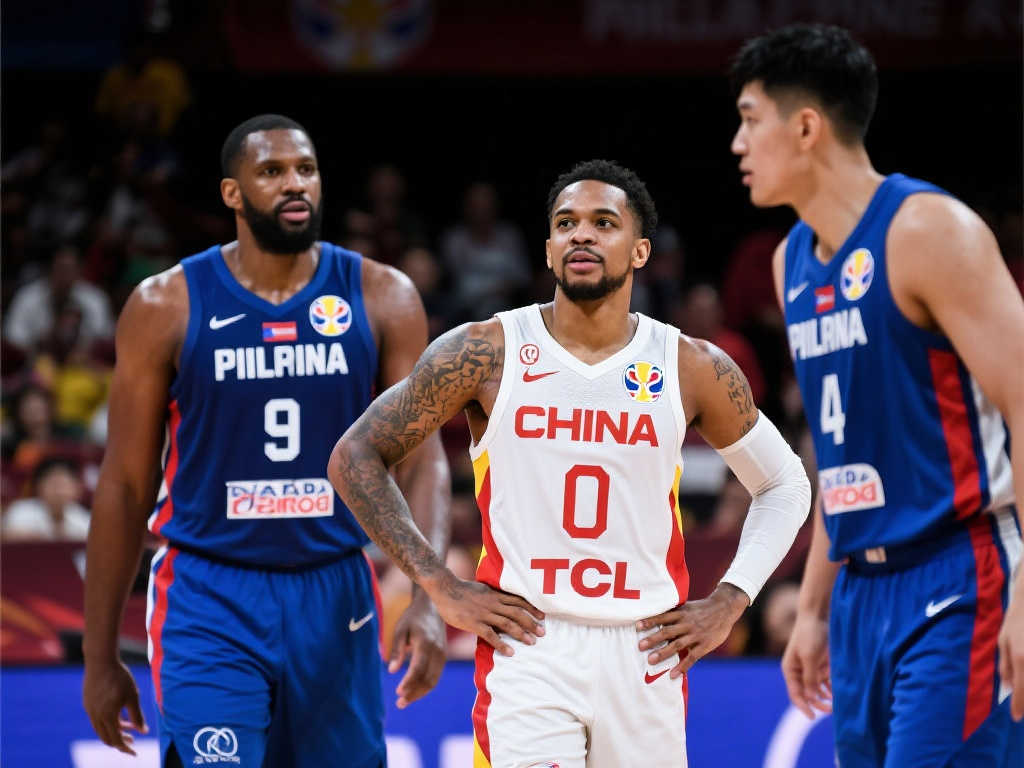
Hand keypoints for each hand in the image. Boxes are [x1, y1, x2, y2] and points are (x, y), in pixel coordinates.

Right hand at [82, 658, 147, 754]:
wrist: (101, 661)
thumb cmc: (120, 677)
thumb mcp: (133, 696)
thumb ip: (137, 716)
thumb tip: (144, 731)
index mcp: (107, 717)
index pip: (116, 740)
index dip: (126, 748)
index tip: (135, 752)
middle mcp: (96, 716)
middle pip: (107, 738)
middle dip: (120, 742)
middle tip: (133, 742)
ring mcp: (90, 710)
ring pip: (102, 729)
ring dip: (115, 731)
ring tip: (130, 728)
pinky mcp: (88, 703)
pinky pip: (98, 719)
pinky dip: (109, 722)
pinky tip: (120, 715)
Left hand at [388, 588, 446, 708]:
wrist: (432, 607)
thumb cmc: (412, 618)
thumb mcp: (400, 630)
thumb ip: (397, 650)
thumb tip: (392, 671)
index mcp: (426, 643)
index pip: (418, 668)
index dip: (409, 682)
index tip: (398, 693)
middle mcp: (437, 651)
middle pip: (428, 679)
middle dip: (414, 693)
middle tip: (399, 703)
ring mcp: (442, 655)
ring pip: (434, 680)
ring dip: (420, 693)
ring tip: (404, 701)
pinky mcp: (443, 657)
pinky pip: (436, 676)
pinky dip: (425, 686)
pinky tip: (413, 690)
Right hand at [423, 569, 543, 656]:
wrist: (445, 588)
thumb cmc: (461, 589)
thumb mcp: (481, 588)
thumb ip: (492, 596)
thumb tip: (501, 601)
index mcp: (495, 594)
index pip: (518, 601)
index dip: (531, 608)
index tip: (542, 616)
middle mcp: (493, 603)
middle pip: (517, 613)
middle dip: (531, 623)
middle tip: (542, 633)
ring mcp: (484, 613)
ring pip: (507, 623)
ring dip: (521, 633)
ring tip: (532, 642)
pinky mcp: (474, 623)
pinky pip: (491, 635)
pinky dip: (502, 644)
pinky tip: (510, 652)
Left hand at [638, 583, 748, 678]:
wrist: (724, 608)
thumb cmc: (702, 608)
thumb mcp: (687, 607)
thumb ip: (673, 613)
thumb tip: (654, 616)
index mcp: (682, 613)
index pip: (663, 617)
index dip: (650, 621)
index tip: (637, 626)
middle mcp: (687, 623)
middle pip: (667, 632)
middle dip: (653, 639)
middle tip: (639, 646)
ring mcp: (696, 635)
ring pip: (677, 645)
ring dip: (663, 653)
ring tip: (650, 660)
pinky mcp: (705, 645)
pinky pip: (692, 657)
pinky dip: (682, 666)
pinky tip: (673, 674)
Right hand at [781, 611, 832, 717]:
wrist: (817, 616)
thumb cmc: (810, 635)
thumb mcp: (809, 657)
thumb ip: (810, 678)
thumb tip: (810, 697)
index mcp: (790, 670)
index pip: (795, 694)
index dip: (803, 706)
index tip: (813, 717)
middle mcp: (799, 671)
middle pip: (807, 694)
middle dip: (818, 703)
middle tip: (831, 711)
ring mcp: (810, 668)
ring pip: (817, 689)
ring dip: (825, 697)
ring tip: (837, 704)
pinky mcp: (821, 664)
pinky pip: (825, 681)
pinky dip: (831, 688)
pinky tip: (838, 693)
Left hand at [998, 578, 1023, 720]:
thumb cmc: (1017, 621)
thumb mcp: (1004, 641)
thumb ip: (1006, 666)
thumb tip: (1008, 687)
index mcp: (1021, 659)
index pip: (1022, 691)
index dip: (1020, 707)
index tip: (1017, 718)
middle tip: (1022, 707)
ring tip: (1020, 691)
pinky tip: (1021, 671)